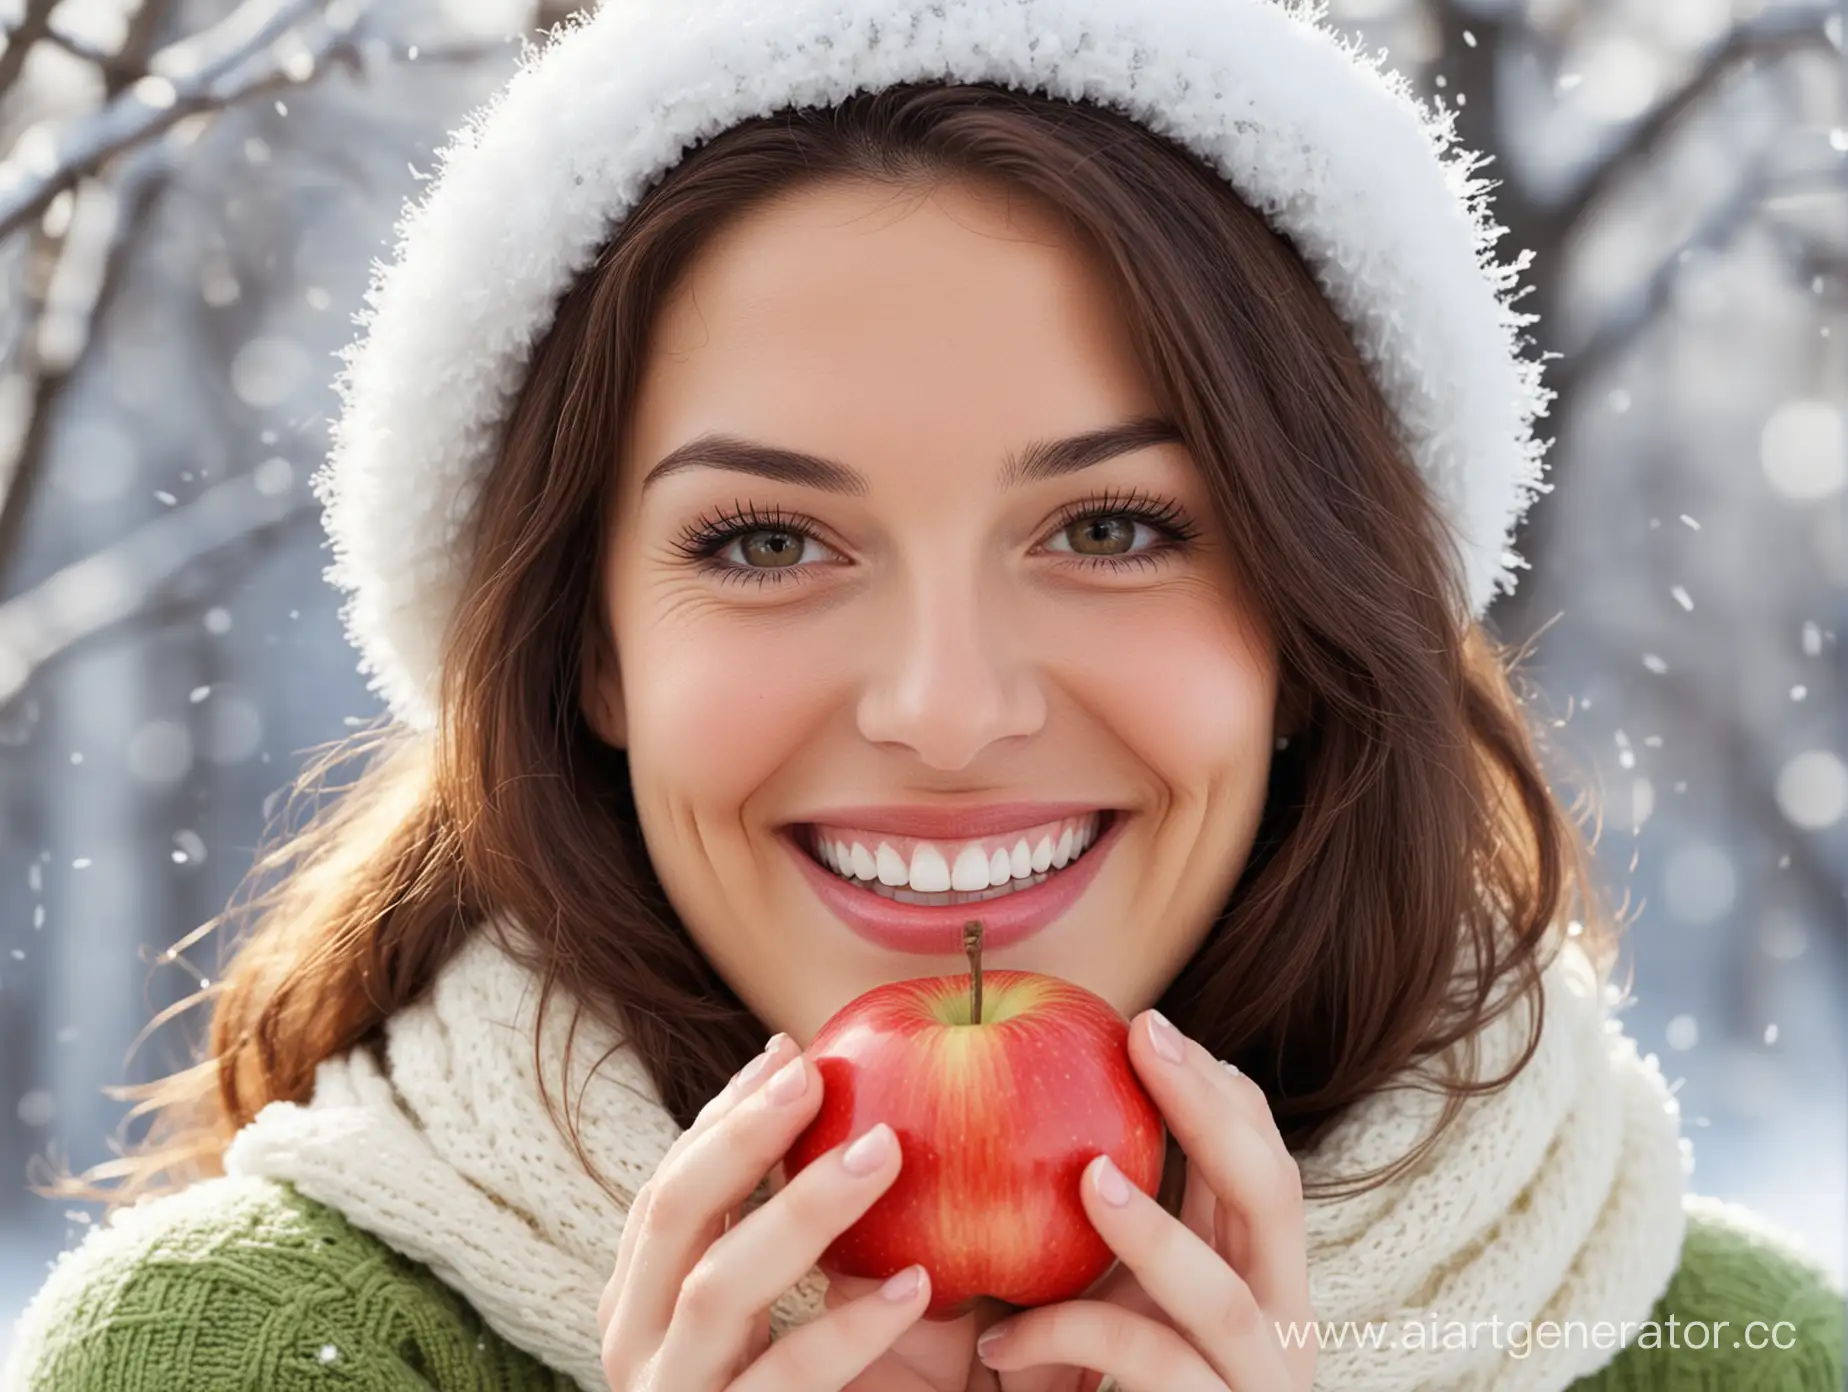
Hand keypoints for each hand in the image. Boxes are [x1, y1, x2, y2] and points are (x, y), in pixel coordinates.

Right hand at [597, 1033, 935, 1390]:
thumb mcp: (790, 1312)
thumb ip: (803, 1234)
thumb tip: (853, 1109)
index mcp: (638, 1302)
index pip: (670, 1187)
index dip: (722, 1116)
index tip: (787, 1053)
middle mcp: (635, 1347)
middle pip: (674, 1214)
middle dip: (744, 1134)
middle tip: (818, 1075)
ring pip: (719, 1287)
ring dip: (803, 1209)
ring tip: (887, 1152)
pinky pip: (786, 1379)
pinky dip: (849, 1327)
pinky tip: (914, 1282)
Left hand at [967, 1010, 1317, 1391]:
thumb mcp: (1109, 1302)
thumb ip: (1097, 1228)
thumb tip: (1025, 1121)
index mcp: (1257, 1276)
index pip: (1261, 1163)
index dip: (1219, 1092)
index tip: (1150, 1028)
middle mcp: (1277, 1325)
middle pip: (1274, 1196)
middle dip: (1213, 1111)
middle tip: (1147, 1037)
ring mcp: (1258, 1384)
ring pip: (1227, 1296)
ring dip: (1156, 1232)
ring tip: (1090, 1178)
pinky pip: (1155, 1370)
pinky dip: (1073, 1342)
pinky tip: (998, 1340)